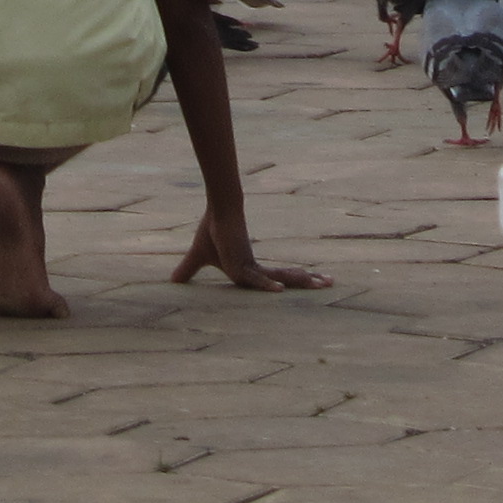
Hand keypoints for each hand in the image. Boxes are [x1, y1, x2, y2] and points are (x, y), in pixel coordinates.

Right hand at [169, 206, 323, 292]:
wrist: (216, 210)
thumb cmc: (211, 232)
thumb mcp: (199, 258)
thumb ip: (188, 270)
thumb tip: (171, 281)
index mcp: (250, 269)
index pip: (276, 279)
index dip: (292, 282)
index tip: (313, 283)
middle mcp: (256, 268)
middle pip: (287, 278)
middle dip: (309, 281)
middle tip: (331, 282)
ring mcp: (251, 266)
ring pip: (281, 278)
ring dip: (303, 281)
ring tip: (326, 283)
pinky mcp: (242, 264)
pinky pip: (257, 279)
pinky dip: (267, 286)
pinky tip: (279, 291)